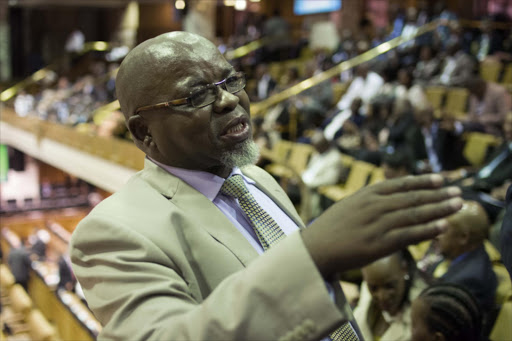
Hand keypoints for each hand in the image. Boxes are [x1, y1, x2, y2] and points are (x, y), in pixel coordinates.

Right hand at [302, 174, 461, 277]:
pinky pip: (409, 235)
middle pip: (412, 198)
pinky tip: (444, 226)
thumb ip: (368, 201)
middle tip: (458, 192)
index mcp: (366, 195)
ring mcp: (377, 224)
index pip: (400, 185)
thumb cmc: (330, 229)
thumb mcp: (348, 206)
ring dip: (439, 209)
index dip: (422, 181)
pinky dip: (428, 230)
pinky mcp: (379, 244)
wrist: (314, 249)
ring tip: (459, 205)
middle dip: (438, 194)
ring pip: (415, 214)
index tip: (441, 180)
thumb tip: (388, 199)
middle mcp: (374, 206)